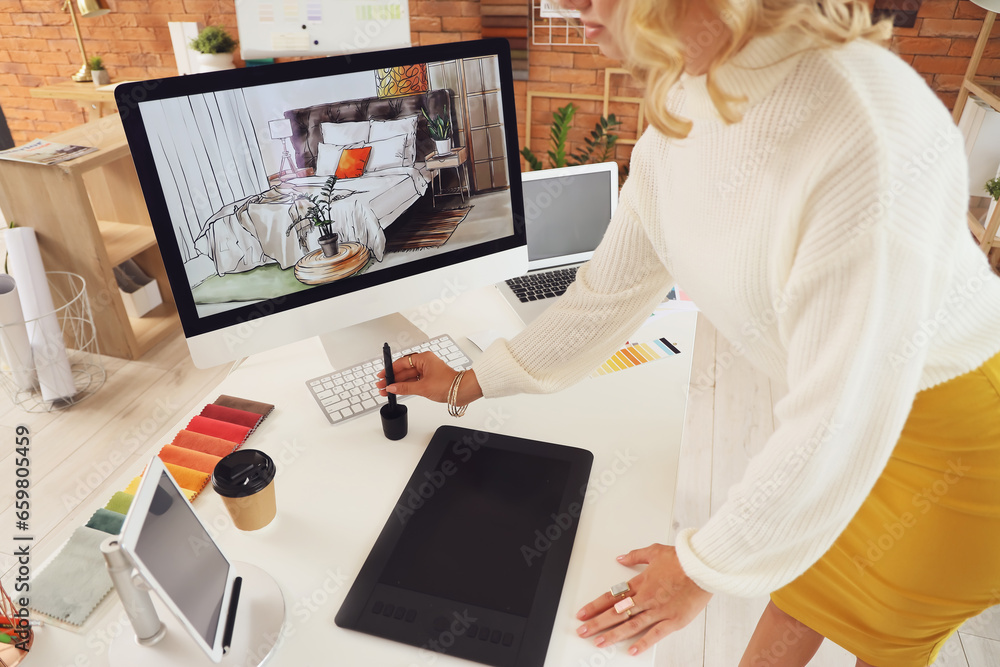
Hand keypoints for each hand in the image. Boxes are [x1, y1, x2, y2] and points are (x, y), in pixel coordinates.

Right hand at [376, 352, 482, 405]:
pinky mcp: (430, 380)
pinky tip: (398, 391)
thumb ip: (405, 388)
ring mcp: (427, 372)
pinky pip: (414, 381)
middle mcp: (425, 363)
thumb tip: (392, 387)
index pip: (402, 363)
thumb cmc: (448, 384)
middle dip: (392, 379)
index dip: (390, 370)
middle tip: (382, 386)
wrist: (462, 391)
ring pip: (409, 377)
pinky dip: (406, 386)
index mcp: (423, 359)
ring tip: (387, 390)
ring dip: (398, 384)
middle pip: (404, 370)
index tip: (382, 376)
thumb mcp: (422, 387)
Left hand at [576, 544, 711, 655]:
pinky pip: (655, 634)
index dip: (595, 606)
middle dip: (597, 623)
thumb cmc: (682, 559)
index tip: (582, 613)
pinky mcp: (673, 620)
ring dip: (613, 635)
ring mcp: (659, 611)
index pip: (611, 596)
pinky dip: (643, 643)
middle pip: (616, 613)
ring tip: (600, 643)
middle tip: (583, 632)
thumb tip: (621, 558)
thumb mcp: (654, 551)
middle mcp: (646, 598)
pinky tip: (631, 650)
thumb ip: (635, 556)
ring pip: (631, 625)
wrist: (703, 566)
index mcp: (640, 583)